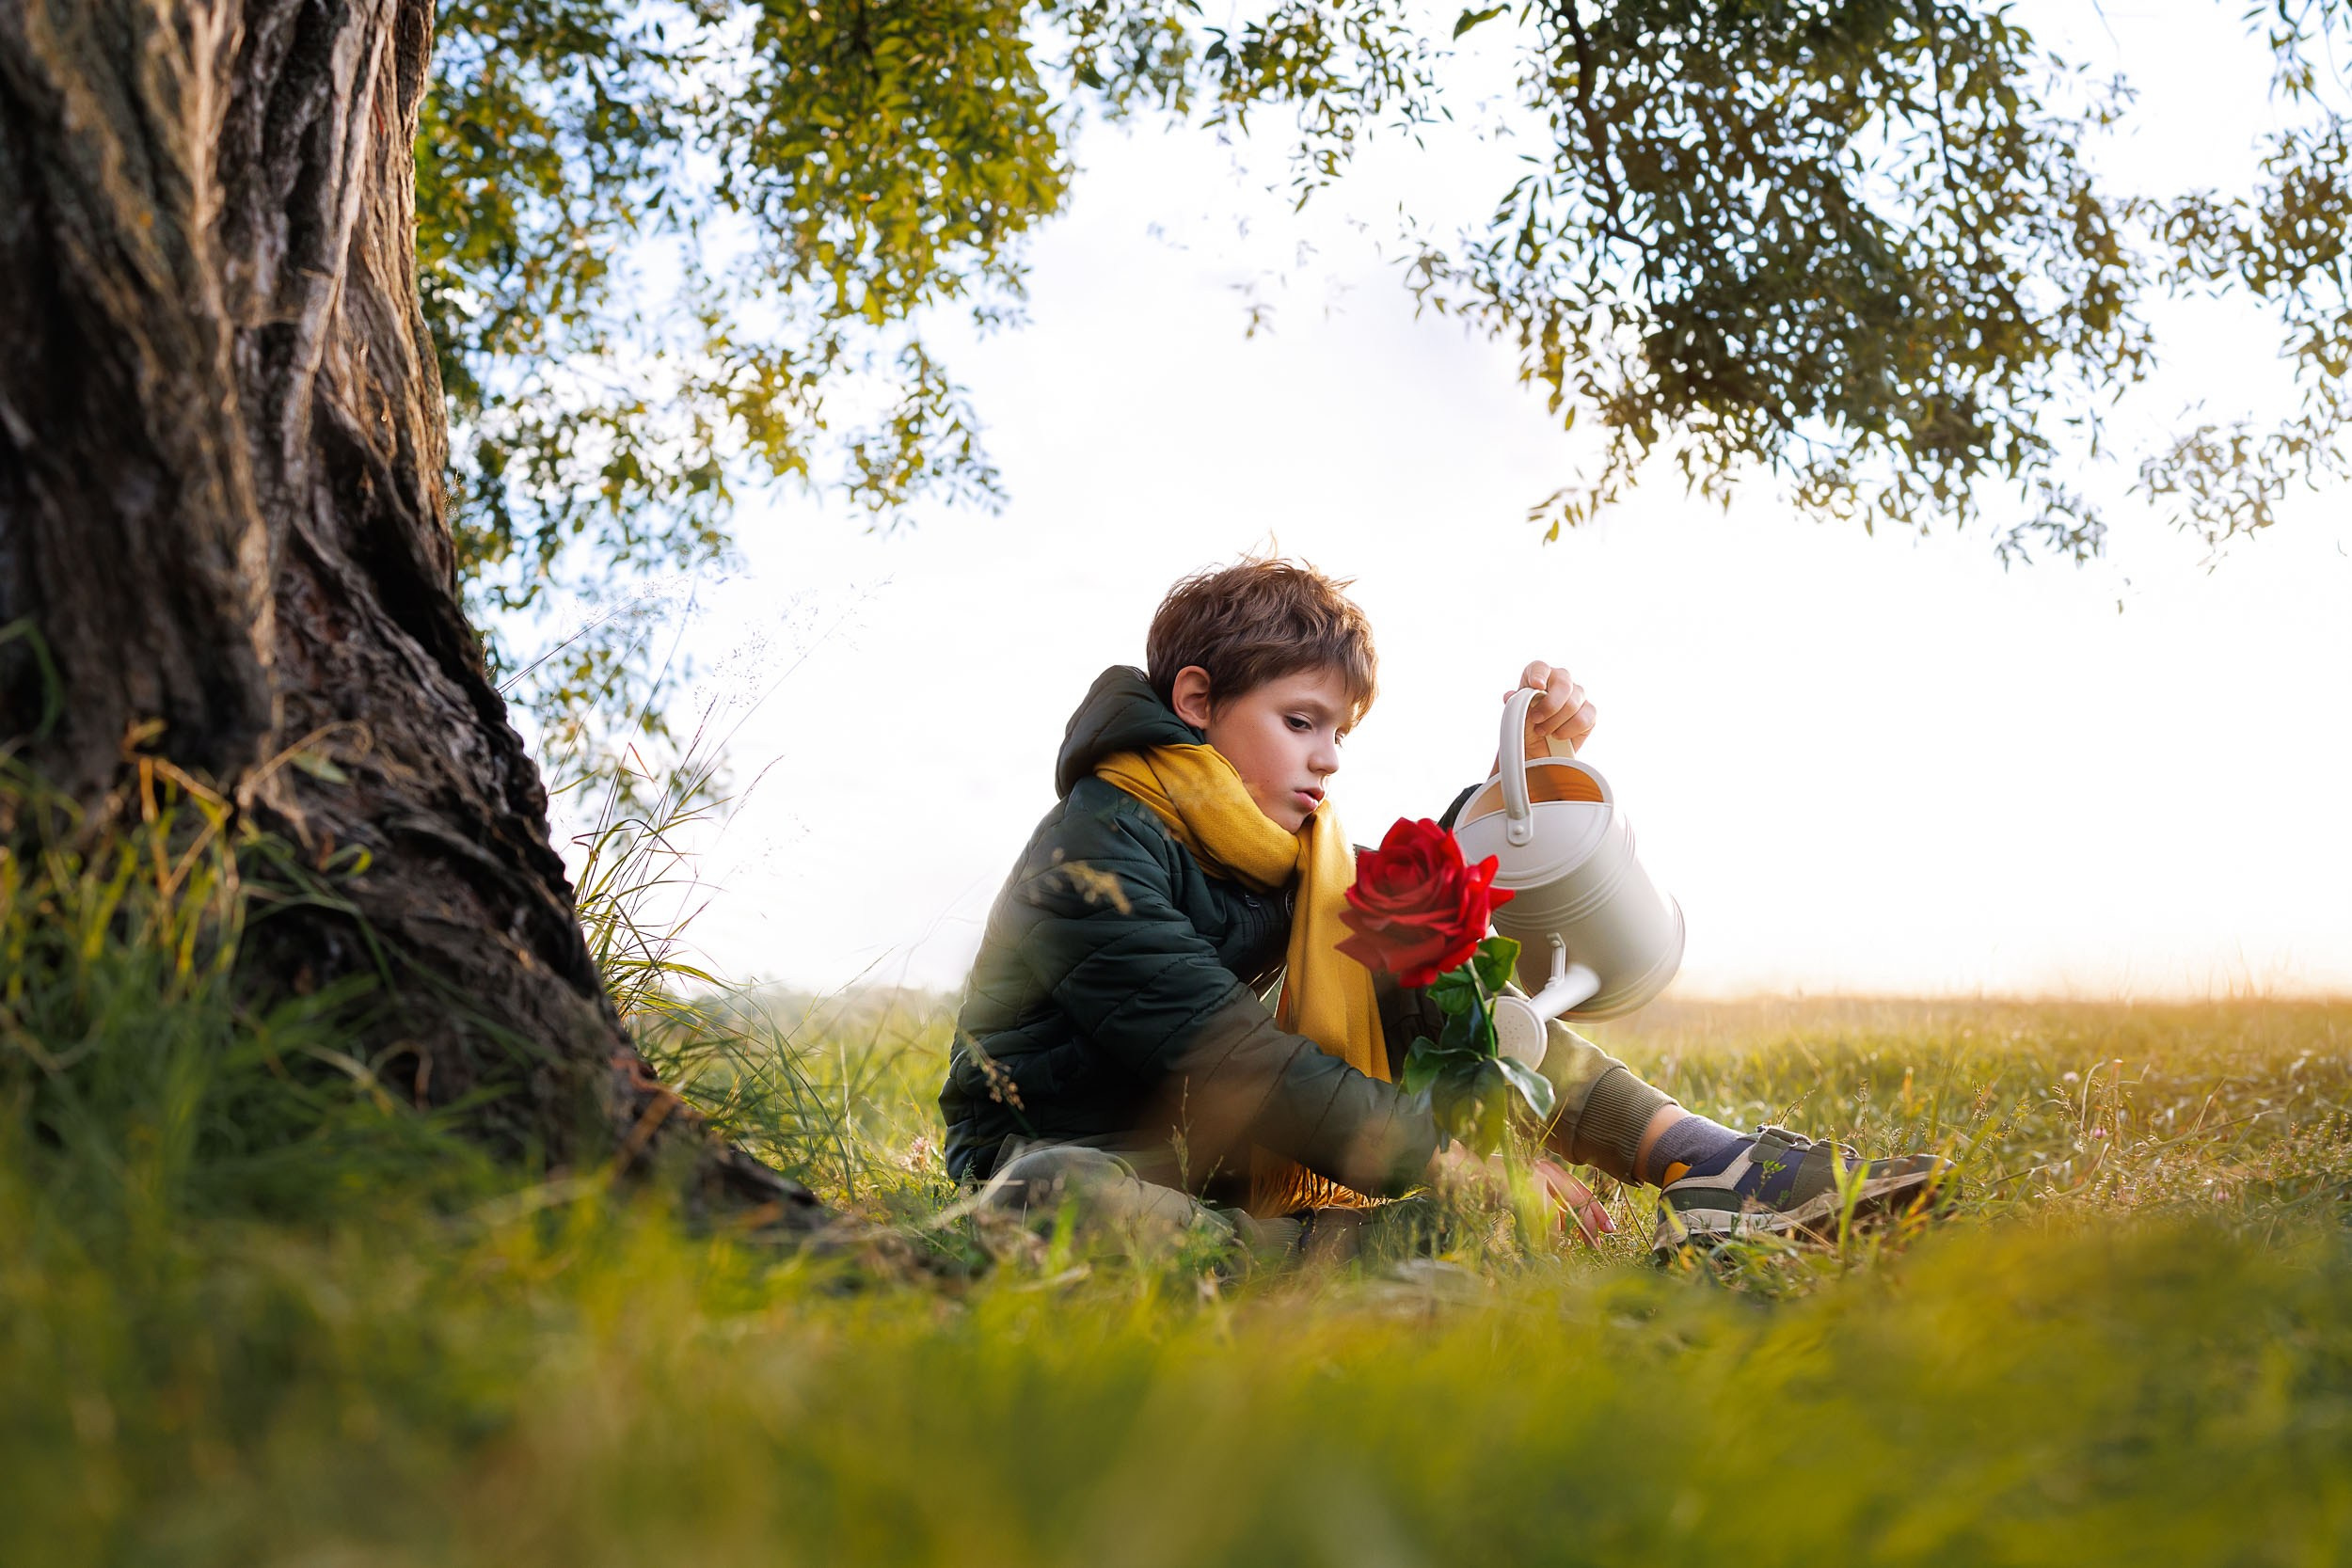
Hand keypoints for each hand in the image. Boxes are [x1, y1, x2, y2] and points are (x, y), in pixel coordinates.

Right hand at [1423, 1144, 1617, 1246]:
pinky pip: (1541, 1214)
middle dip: (1590, 1221)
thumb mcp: (1517, 1197)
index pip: (1577, 1189)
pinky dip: (1546, 1232)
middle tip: (1600, 1242)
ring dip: (1563, 1233)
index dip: (1594, 1210)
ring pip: (1559, 1209)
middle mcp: (1540, 1169)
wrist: (1454, 1170)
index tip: (1609, 1229)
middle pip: (1576, 1195)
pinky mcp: (1520, 1186)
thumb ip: (1540, 1210)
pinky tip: (1547, 1245)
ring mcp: (1530, 1176)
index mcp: (1541, 1169)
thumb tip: (1560, 1234)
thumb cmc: (1482, 1186)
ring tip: (1569, 1250)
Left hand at [1494, 661, 1595, 772]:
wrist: (1536, 750)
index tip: (1536, 686)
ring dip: (1554, 722)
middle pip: (1563, 683)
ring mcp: (1578, 695)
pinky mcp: (1589, 713)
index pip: (1540, 667)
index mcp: (1539, 675)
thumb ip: (1514, 703)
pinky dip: (1568, 730)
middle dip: (1549, 705)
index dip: (1539, 675)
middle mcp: (1561, 681)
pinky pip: (1583, 719)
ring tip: (1543, 731)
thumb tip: (1509, 695)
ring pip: (1573, 703)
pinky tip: (1557, 735)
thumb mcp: (1514, 715)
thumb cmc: (1525, 727)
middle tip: (1536, 719)